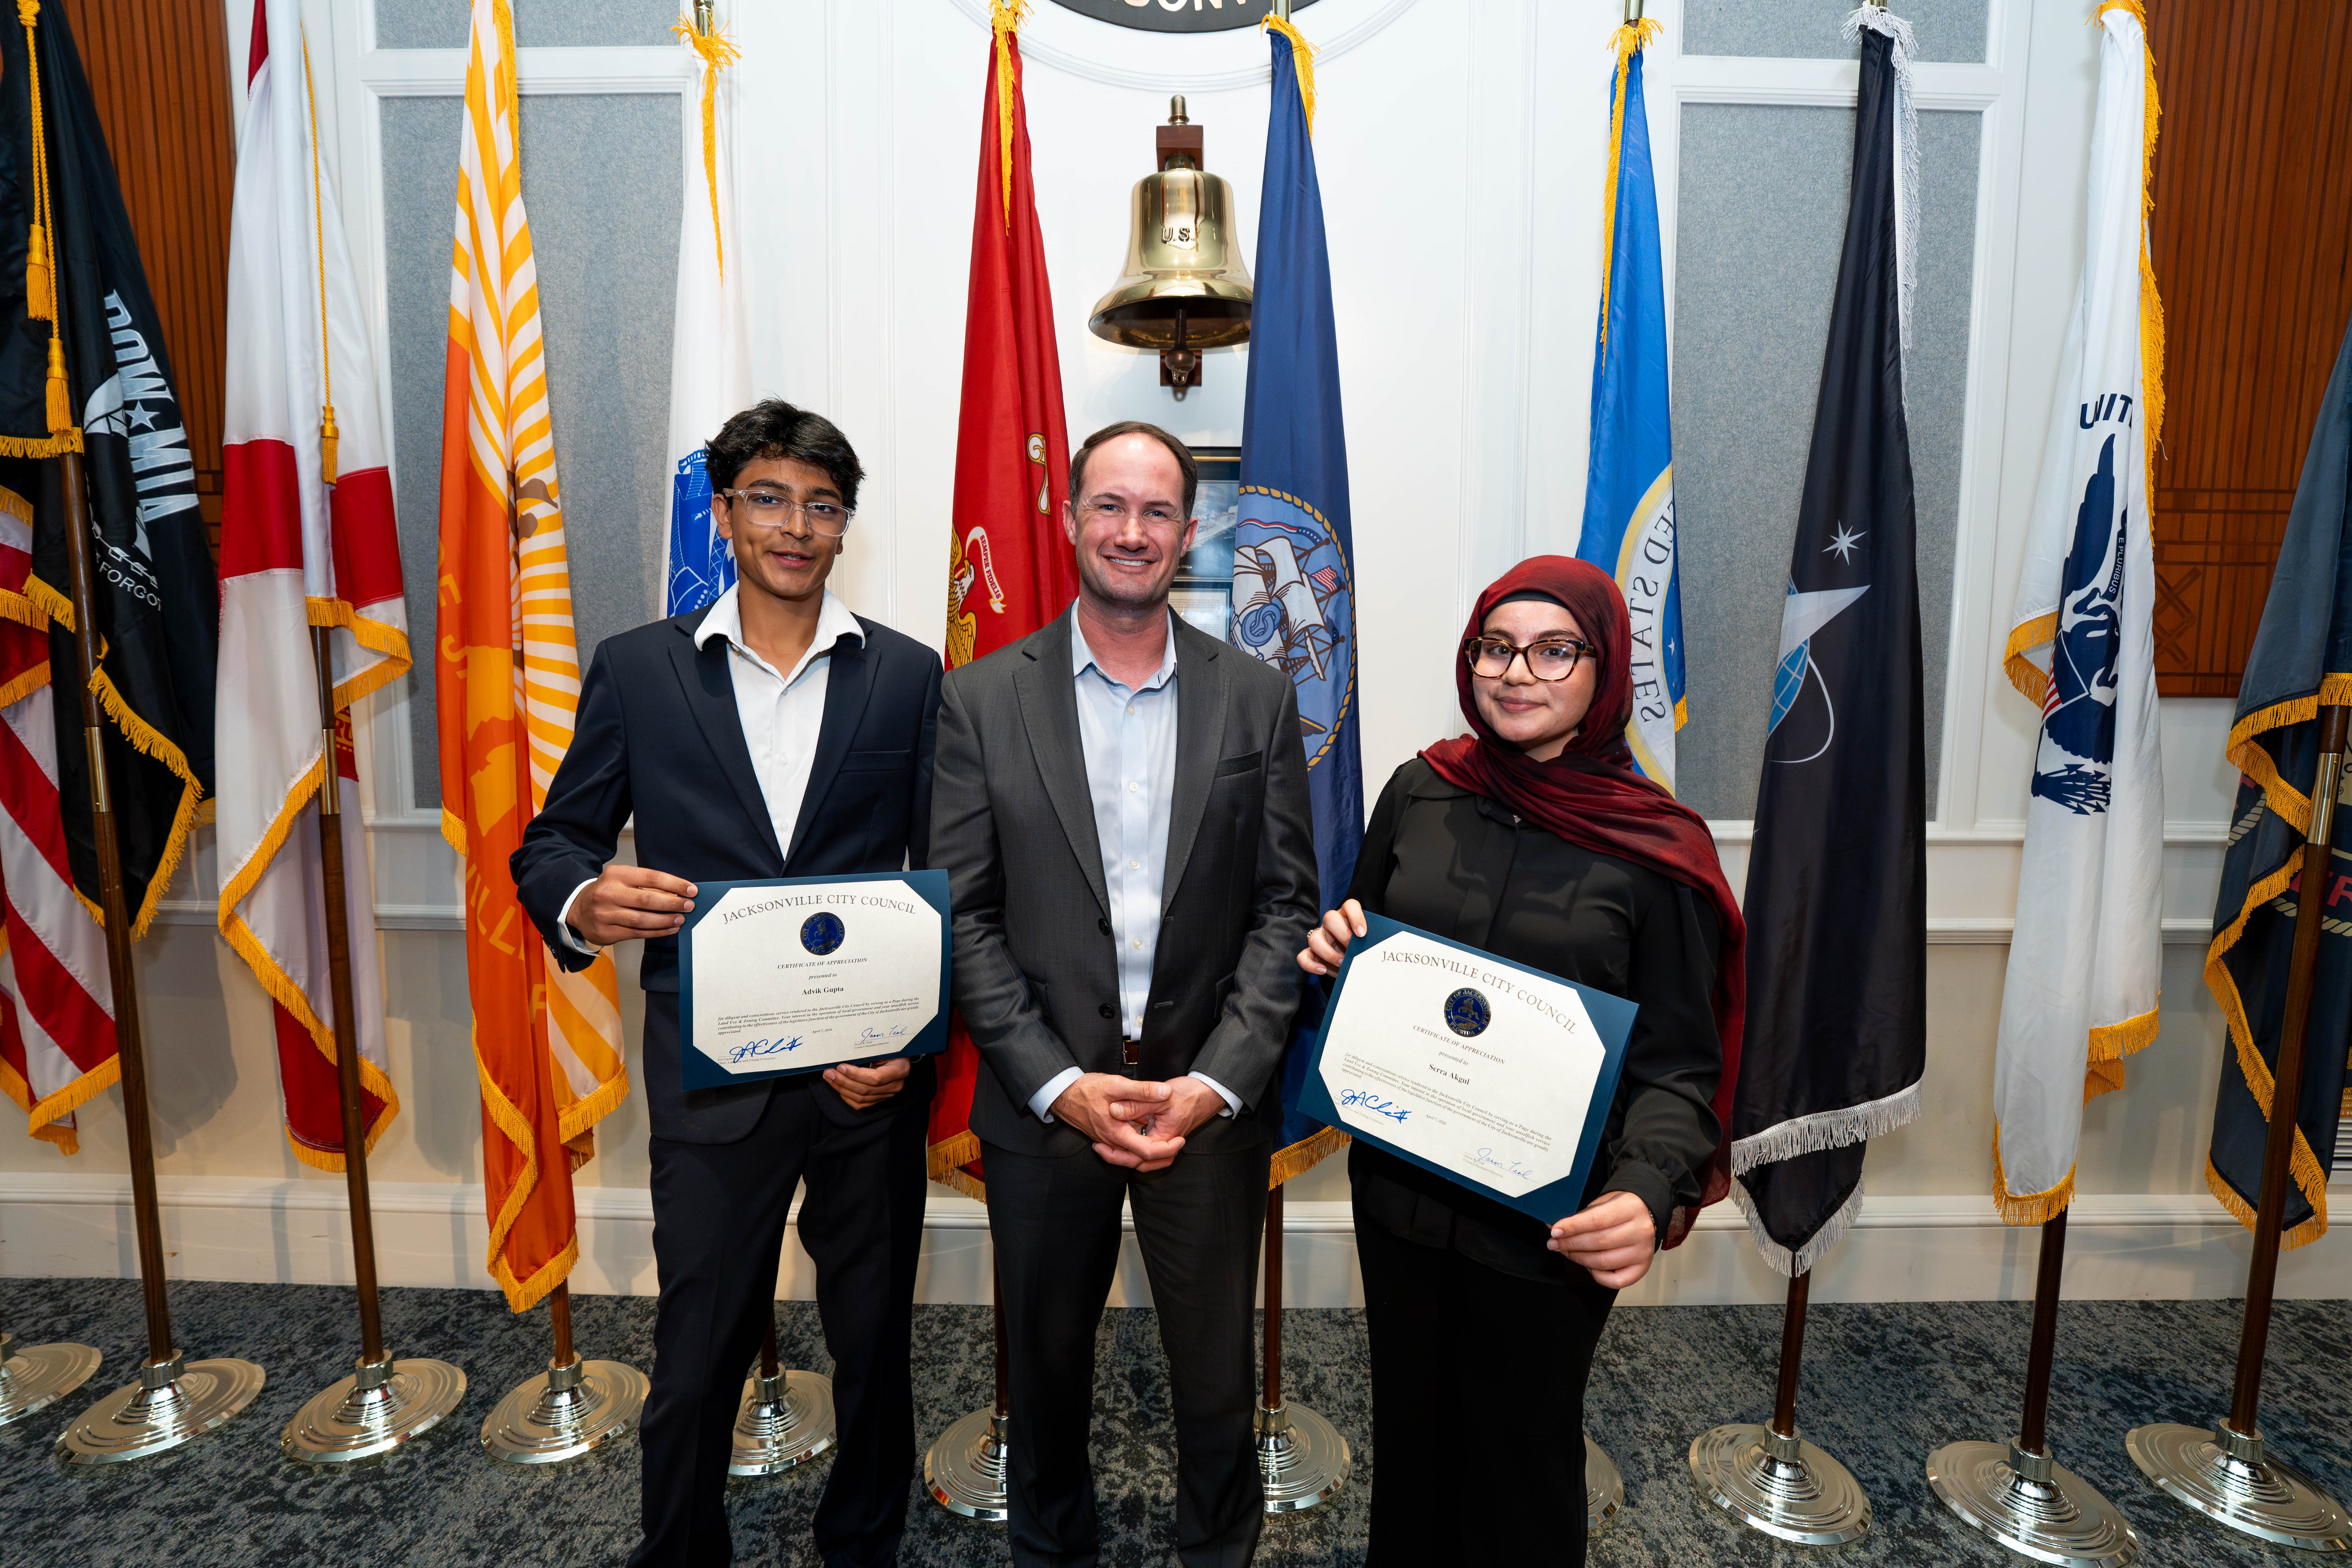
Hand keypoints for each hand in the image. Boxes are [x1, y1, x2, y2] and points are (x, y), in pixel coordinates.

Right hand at [571, 865, 696, 947]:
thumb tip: (678, 892)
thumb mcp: (623, 879)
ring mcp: (604, 914)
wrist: (578, 908)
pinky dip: (656, 932)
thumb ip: (646, 884)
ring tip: (681, 919)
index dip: (674, 884)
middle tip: (689, 906)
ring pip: (642, 919)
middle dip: (672, 903)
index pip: (651, 877)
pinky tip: (669, 929)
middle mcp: (608, 893)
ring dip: (665, 920)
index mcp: (616, 874)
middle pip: (647, 899)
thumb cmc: (608, 892)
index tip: (691, 890)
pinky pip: (636, 933)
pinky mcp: (605, 931)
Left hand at [824, 1056, 911, 1109]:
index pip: (875, 1078)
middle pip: (865, 1089)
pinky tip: (838, 1088)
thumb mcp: (884, 1047)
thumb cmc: (890, 1049)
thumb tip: (846, 1055)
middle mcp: (895, 1085)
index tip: (840, 1067)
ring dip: (842, 1088)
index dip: (856, 1074)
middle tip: (829, 1072)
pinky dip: (847, 1097)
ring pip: (861, 1098)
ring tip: (829, 1078)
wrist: (898, 1058)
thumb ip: (870, 1053)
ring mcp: (887, 1094)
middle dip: (844, 1081)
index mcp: (899, 1070)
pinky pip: (861, 1104)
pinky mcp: (879, 1099)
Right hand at [1051, 1074, 1183, 1169]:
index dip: (1167, 1149)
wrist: (1063, 1093)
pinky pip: (1126, 1146)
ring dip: (1152, 1150)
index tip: (1181, 1139)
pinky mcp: (1106, 1136)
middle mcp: (1113, 1142)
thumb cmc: (1086, 1089)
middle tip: (1179, 1142)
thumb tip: (1165, 1093)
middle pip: (1142, 1159)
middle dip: (1163, 1154)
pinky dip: (1139, 1142)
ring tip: (1168, 1141)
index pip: (1147, 1152)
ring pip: (1134, 1154)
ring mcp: (1109, 1141)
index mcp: (1117, 1134)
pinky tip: (1145, 1130)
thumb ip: (1142, 1090)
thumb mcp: (1116, 1085)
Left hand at [1109, 1078, 1226, 1169]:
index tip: (1101, 1145)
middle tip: (1098, 1147)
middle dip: (1118, 1158)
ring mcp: (1164, 1140)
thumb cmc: (1188, 1094)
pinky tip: (1121, 1136)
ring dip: (1125, 1154)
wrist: (1206, 1092)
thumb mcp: (1161, 1097)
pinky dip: (1132, 1145)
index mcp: (1165, 1138)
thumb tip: (1114, 1111)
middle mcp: (1164, 1144)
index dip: (1118, 1154)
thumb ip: (1137, 1103)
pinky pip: (1146, 1146)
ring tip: (1105, 1146)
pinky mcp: (1162, 1134)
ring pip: (1143, 1157)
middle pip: (1140, 1161)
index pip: (1141, 1156)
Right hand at [1298, 899, 1366, 976]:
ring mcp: (1320, 937)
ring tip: (1341, 962)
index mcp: (1348, 917)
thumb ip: (1372, 942)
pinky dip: (1311, 964)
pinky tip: (1323, 970)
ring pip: (1314, 937)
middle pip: (1329, 917)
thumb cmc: (1362, 952)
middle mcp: (1332, 924)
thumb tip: (1384, 947)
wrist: (1354, 966)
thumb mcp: (1368, 944)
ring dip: (1327, 951)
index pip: (1350, 906)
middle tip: (1352, 948)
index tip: (1362, 933)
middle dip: (1342, 934)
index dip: (1356, 917)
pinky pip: (1303, 956)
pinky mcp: (1312, 953)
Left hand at [1548, 1191, 1656, 1287]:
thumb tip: (1556, 1228)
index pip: (1597, 1220)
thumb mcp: (1603, 1203)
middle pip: (1599, 1242)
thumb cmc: (1622, 1208)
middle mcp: (1641, 1230)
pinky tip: (1588, 1266)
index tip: (1555, 1231)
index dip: (1573, 1227)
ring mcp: (1643, 1252)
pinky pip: (1616, 1281)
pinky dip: (1598, 1276)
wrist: (1646, 1213)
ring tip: (1567, 1251)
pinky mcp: (1642, 1268)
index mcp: (1631, 1208)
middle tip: (1554, 1243)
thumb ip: (1581, 1216)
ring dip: (1579, 1258)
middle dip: (1570, 1244)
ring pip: (1604, 1262)